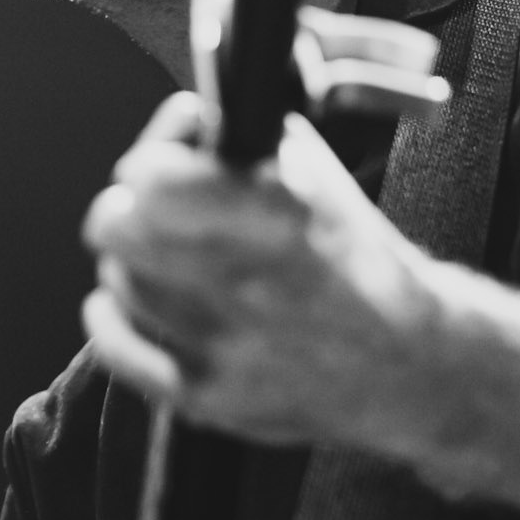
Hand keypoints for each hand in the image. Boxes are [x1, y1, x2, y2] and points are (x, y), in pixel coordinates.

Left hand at [81, 91, 439, 451]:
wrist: (408, 362)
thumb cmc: (354, 259)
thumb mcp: (316, 175)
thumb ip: (244, 138)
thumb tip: (180, 123)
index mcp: (276, 217)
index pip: (152, 177)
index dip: (152, 163)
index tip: (162, 167)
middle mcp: (246, 282)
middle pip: (117, 227)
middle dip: (129, 210)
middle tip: (148, 213)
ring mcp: (223, 345)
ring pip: (117, 281)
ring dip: (131, 264)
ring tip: (163, 262)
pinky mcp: (207, 397)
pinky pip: (114, 347)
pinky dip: (111, 318)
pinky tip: (129, 303)